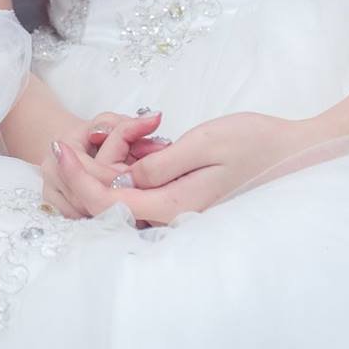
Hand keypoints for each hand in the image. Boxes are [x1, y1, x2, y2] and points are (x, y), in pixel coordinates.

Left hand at [50, 111, 319, 226]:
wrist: (290, 150)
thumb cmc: (252, 142)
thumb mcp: (204, 143)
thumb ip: (160, 165)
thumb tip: (123, 182)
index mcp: (172, 205)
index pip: (108, 203)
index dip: (77, 177)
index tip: (58, 147)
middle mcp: (171, 212)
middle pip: (109, 202)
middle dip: (83, 173)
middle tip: (64, 139)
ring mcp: (177, 205)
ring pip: (123, 194)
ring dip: (103, 169)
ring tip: (94, 137)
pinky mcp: (181, 193)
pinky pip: (142, 187)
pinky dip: (125, 167)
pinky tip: (126, 142)